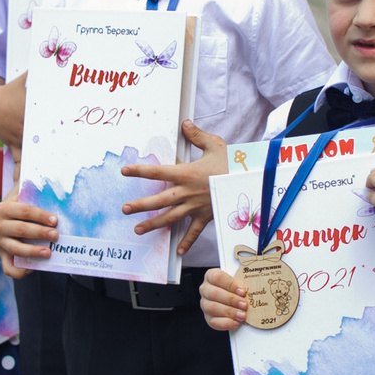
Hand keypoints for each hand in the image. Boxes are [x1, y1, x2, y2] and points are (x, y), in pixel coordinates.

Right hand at [0, 199, 58, 276]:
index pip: (24, 211)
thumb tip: (58, 194)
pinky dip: (21, 271)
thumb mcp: (27, 194)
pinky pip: (9, 268)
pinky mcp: (3, 255)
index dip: (40, 215)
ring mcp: (0, 242)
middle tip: (56, 235)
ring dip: (33, 252)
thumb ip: (37, 192)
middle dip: (40, 233)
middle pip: (20, 229)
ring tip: (48, 253)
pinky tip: (34, 268)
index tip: (55, 220)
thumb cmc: (25, 204)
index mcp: (4, 208)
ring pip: (15, 249)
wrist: (11, 213)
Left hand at [121, 121, 226, 254]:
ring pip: (170, 217)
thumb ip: (197, 136)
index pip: (158, 172)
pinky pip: (194, 232)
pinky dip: (186, 242)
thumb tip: (185, 124)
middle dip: (140, 205)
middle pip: (159, 200)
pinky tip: (178, 251)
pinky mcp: (206, 216)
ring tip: (138, 230)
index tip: (125, 171)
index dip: (139, 171)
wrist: (250, 181)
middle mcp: (187, 192)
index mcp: (186, 173)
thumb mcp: (214, 145)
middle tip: (125, 209)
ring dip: (153, 224)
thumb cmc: (233, 163)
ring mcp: (195, 207)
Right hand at [199, 267, 248, 332]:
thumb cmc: (237, 288)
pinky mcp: (208, 318)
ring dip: (229, 312)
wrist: (234, 299)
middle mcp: (205, 289)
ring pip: (212, 308)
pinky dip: (226, 323)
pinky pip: (213, 322)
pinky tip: (236, 322)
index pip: (217, 277)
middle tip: (244, 304)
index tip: (243, 291)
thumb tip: (252, 285)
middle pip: (213, 293)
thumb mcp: (239, 280)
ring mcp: (205, 304)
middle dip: (231, 300)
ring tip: (242, 315)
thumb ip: (244, 280)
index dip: (230, 284)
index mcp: (211, 276)